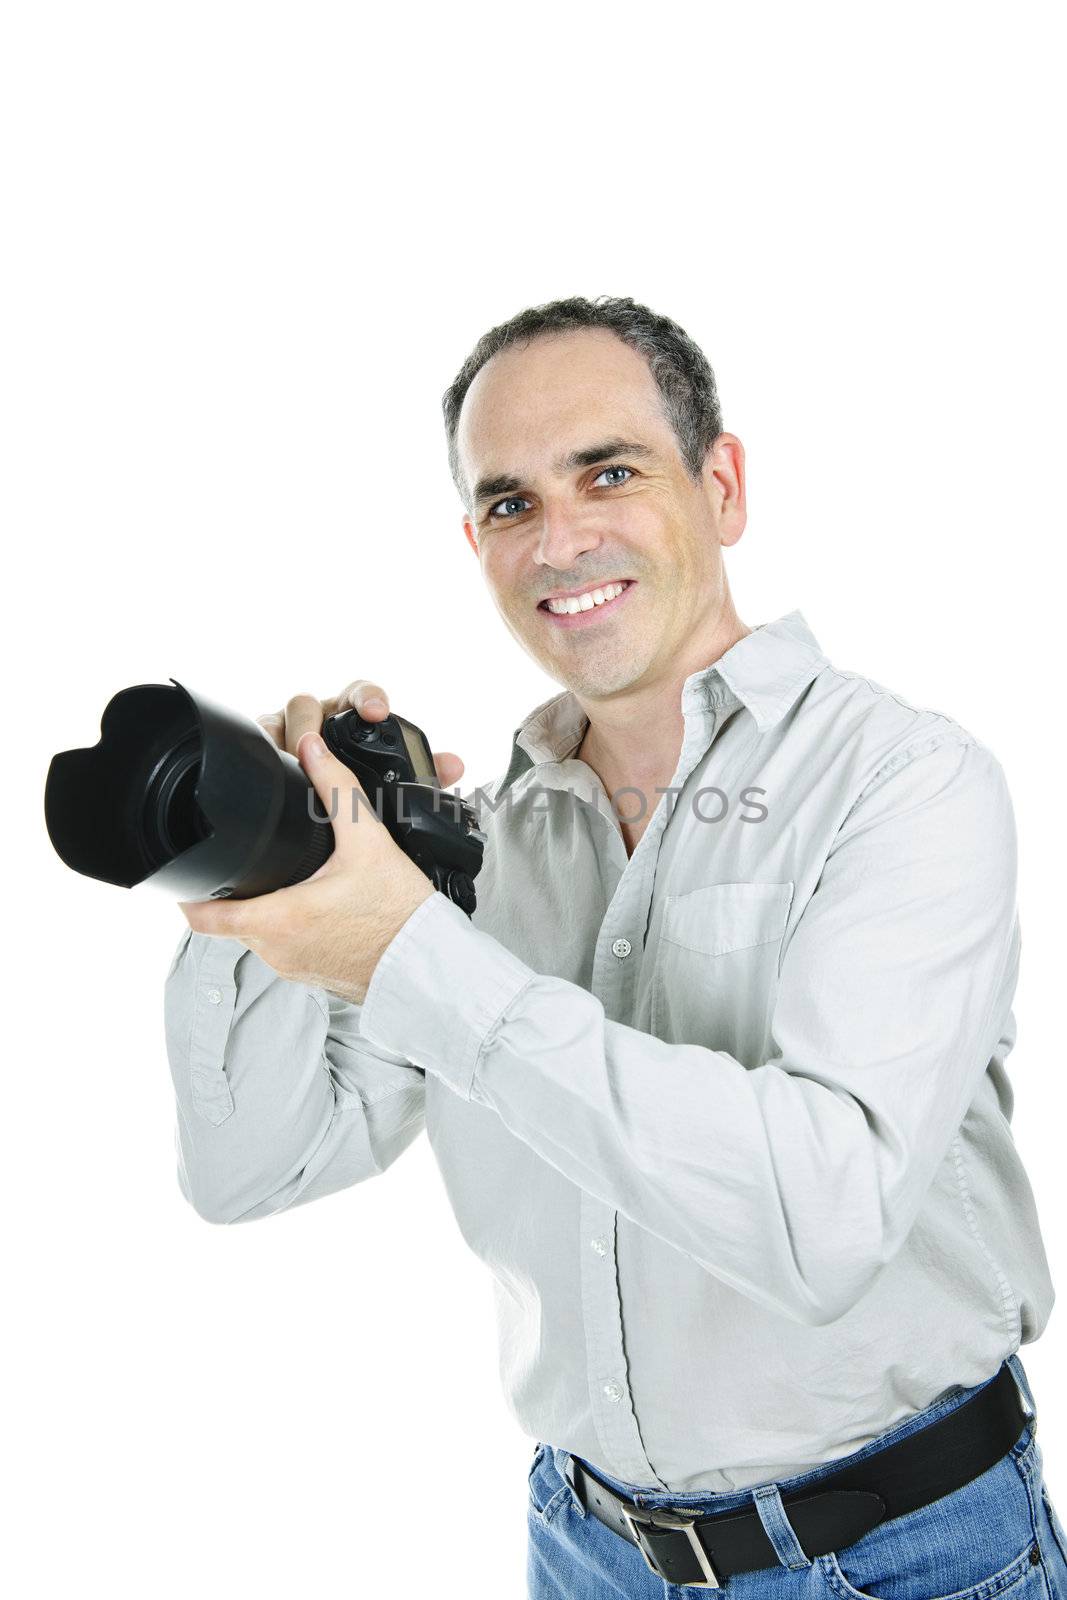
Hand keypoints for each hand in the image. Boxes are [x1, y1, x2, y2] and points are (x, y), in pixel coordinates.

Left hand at [177, 722, 438, 1004]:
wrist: (430, 966)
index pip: (203, 915)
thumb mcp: (370, 841)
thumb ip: (337, 789)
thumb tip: (311, 747)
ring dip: (262, 908)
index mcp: (279, 917)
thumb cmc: (402, 913)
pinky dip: (288, 927)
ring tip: (283, 877)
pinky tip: (313, 906)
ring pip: (257, 934)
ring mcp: (292, 966)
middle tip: (245, 858)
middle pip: (229, 919)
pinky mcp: (311, 975)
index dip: (187, 893)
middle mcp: (277, 949)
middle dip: (233, 890)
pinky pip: (284, 949)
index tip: (187, 873)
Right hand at [256, 679, 464, 788]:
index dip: (368, 697)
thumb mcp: (392, 782)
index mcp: (353, 716)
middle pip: (309, 703)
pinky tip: (269, 765)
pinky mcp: (266, 743)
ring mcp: (289, 729)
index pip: (359, 693)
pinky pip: (259, 736)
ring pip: (280, 718)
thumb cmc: (360, 786)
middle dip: (314, 722)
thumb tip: (454, 765)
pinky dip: (264, 748)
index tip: (375, 711)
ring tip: (294, 758)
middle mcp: (320, 717)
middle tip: (316, 743)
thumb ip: (424, 772)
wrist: (325, 818)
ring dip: (288, 737)